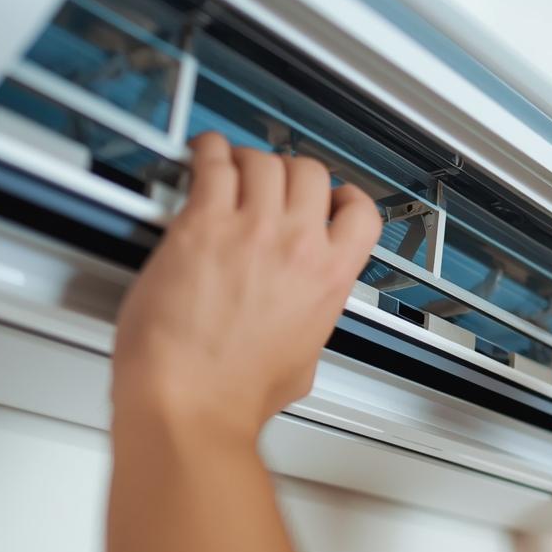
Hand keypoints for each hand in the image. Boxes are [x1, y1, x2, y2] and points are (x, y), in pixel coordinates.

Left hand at [111, 134, 382, 440]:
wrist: (190, 400)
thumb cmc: (234, 394)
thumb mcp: (302, 366)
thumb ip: (307, 328)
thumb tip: (297, 327)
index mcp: (329, 280)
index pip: (361, 213)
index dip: (344, 197)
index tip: (331, 196)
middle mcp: (296, 246)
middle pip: (309, 174)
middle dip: (289, 174)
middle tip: (270, 182)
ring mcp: (251, 230)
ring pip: (264, 161)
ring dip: (249, 160)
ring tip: (231, 167)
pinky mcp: (203, 223)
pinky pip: (213, 163)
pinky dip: (210, 151)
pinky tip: (203, 155)